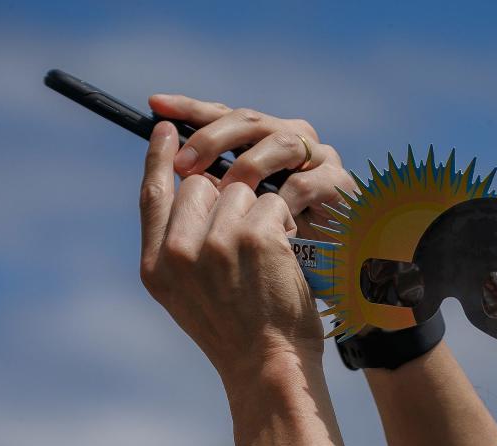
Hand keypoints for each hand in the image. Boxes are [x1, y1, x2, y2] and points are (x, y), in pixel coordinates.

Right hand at [139, 122, 323, 379]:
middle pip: (198, 184)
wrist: (269, 364)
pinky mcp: (255, 237)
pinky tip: (283, 255)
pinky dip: (283, 220)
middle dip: (225, 197)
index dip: (159, 157)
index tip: (166, 128)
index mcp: (155, 266)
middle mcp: (178, 252)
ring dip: (258, 211)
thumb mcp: (187, 295)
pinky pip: (270, 200)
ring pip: (238, 189)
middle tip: (245, 232)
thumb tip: (189, 187)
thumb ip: (177, 245)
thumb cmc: (236, 331)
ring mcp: (215, 242)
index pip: (153, 194)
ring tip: (265, 254)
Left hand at [148, 94, 356, 242]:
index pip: (223, 114)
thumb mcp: (231, 220)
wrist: (319, 290)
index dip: (190, 109)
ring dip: (247, 166)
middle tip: (185, 164)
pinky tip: (263, 220)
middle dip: (212, 138)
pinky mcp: (340, 185)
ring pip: (280, 142)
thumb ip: (210, 193)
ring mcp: (320, 160)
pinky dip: (281, 201)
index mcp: (263, 143)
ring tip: (225, 194)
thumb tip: (171, 173)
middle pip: (249, 119)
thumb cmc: (269, 256)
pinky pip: (305, 183)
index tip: (156, 105)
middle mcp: (293, 141)